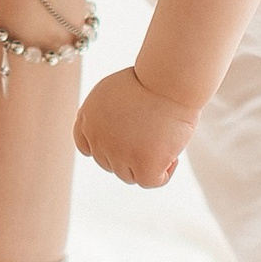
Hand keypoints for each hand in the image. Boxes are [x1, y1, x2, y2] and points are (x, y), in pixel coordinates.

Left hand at [73, 66, 200, 189]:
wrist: (168, 80)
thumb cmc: (150, 79)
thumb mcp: (115, 91)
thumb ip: (106, 115)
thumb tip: (116, 137)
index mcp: (88, 118)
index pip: (87, 147)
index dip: (106, 148)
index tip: (126, 142)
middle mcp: (98, 139)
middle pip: (110, 164)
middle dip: (129, 154)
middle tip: (153, 136)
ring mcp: (118, 154)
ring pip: (129, 175)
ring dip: (146, 164)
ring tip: (164, 143)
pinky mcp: (143, 165)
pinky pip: (150, 182)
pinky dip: (164, 173)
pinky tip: (173, 157)